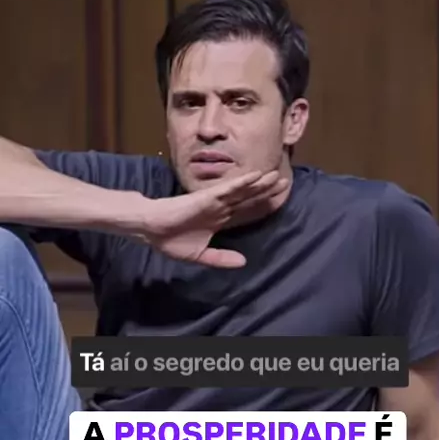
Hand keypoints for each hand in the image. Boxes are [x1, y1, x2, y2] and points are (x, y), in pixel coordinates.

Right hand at [139, 169, 287, 266]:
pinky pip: (228, 189)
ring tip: (276, 176)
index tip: (279, 198)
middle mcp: (220, 207)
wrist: (151, 230)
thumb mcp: (201, 255)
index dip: (261, 204)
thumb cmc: (171, 240)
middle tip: (285, 182)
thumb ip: (221, 258)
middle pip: (248, 197)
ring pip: (242, 190)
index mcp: (219, 218)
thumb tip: (243, 263)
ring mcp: (214, 201)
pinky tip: (256, 177)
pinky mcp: (206, 198)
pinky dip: (242, 183)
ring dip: (259, 183)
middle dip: (266, 190)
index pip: (245, 209)